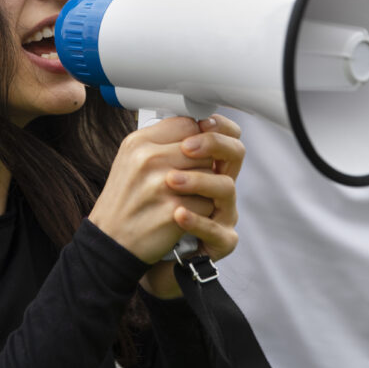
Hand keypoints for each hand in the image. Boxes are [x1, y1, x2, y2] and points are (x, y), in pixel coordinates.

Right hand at [89, 115, 213, 263]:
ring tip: (184, 197)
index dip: (196, 141)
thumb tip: (197, 128)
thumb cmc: (125, 200)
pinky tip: (183, 215)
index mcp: (138, 142)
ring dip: (204, 189)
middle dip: (202, 167)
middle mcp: (148, 159)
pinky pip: (208, 203)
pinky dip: (201, 212)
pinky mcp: (174, 211)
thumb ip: (160, 142)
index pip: (188, 124)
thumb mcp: (131, 160)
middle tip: (187, 182)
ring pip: (210, 175)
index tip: (191, 155)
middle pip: (204, 151)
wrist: (110, 241)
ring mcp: (162, 185)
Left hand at [140, 115, 243, 298]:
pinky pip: (216, 229)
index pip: (226, 136)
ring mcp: (223, 214)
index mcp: (206, 165)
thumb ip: (164, 147)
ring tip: (170, 182)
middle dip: (213, 145)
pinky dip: (196, 220)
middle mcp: (220, 186)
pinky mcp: (220, 241)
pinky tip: (178, 214)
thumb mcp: (151, 172)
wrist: (134, 252)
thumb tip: (167, 115)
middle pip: (234, 155)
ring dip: (198, 181)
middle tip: (186, 148)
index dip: (215, 126)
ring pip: (226, 188)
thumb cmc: (145, 210)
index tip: (197, 123)